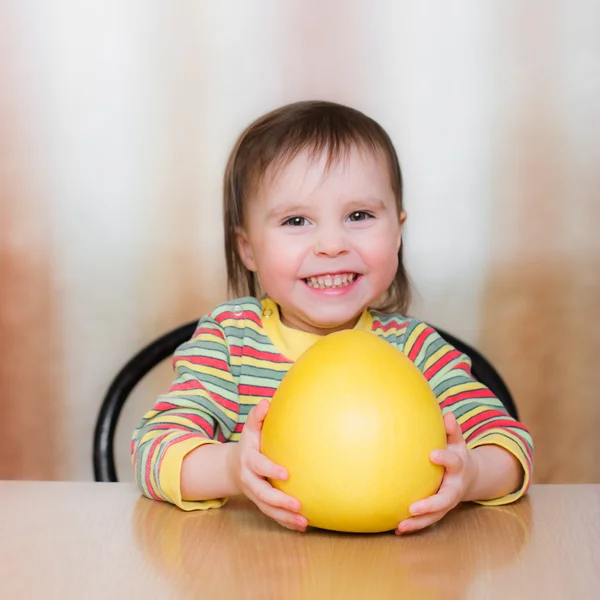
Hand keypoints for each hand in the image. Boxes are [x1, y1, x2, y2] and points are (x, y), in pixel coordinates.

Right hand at [230, 399, 307, 531]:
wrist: (233, 466)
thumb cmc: (250, 443)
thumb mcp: (250, 429)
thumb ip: (257, 417)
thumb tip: (265, 402)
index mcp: (248, 460)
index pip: (259, 466)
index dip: (270, 469)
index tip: (287, 473)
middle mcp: (250, 479)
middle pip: (262, 493)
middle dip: (279, 501)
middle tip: (297, 504)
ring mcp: (254, 494)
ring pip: (268, 508)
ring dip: (285, 517)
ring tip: (304, 522)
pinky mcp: (261, 503)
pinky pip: (272, 515)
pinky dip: (286, 522)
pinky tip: (303, 526)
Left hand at [396, 412, 476, 534]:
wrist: (470, 477)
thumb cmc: (456, 453)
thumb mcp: (457, 441)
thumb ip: (452, 430)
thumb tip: (447, 415)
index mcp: (458, 466)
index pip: (453, 461)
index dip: (444, 458)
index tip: (432, 454)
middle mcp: (454, 487)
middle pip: (445, 499)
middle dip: (430, 504)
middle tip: (413, 507)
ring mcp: (448, 502)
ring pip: (436, 515)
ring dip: (419, 522)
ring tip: (401, 525)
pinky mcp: (440, 510)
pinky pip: (428, 520)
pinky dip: (414, 525)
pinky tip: (397, 529)